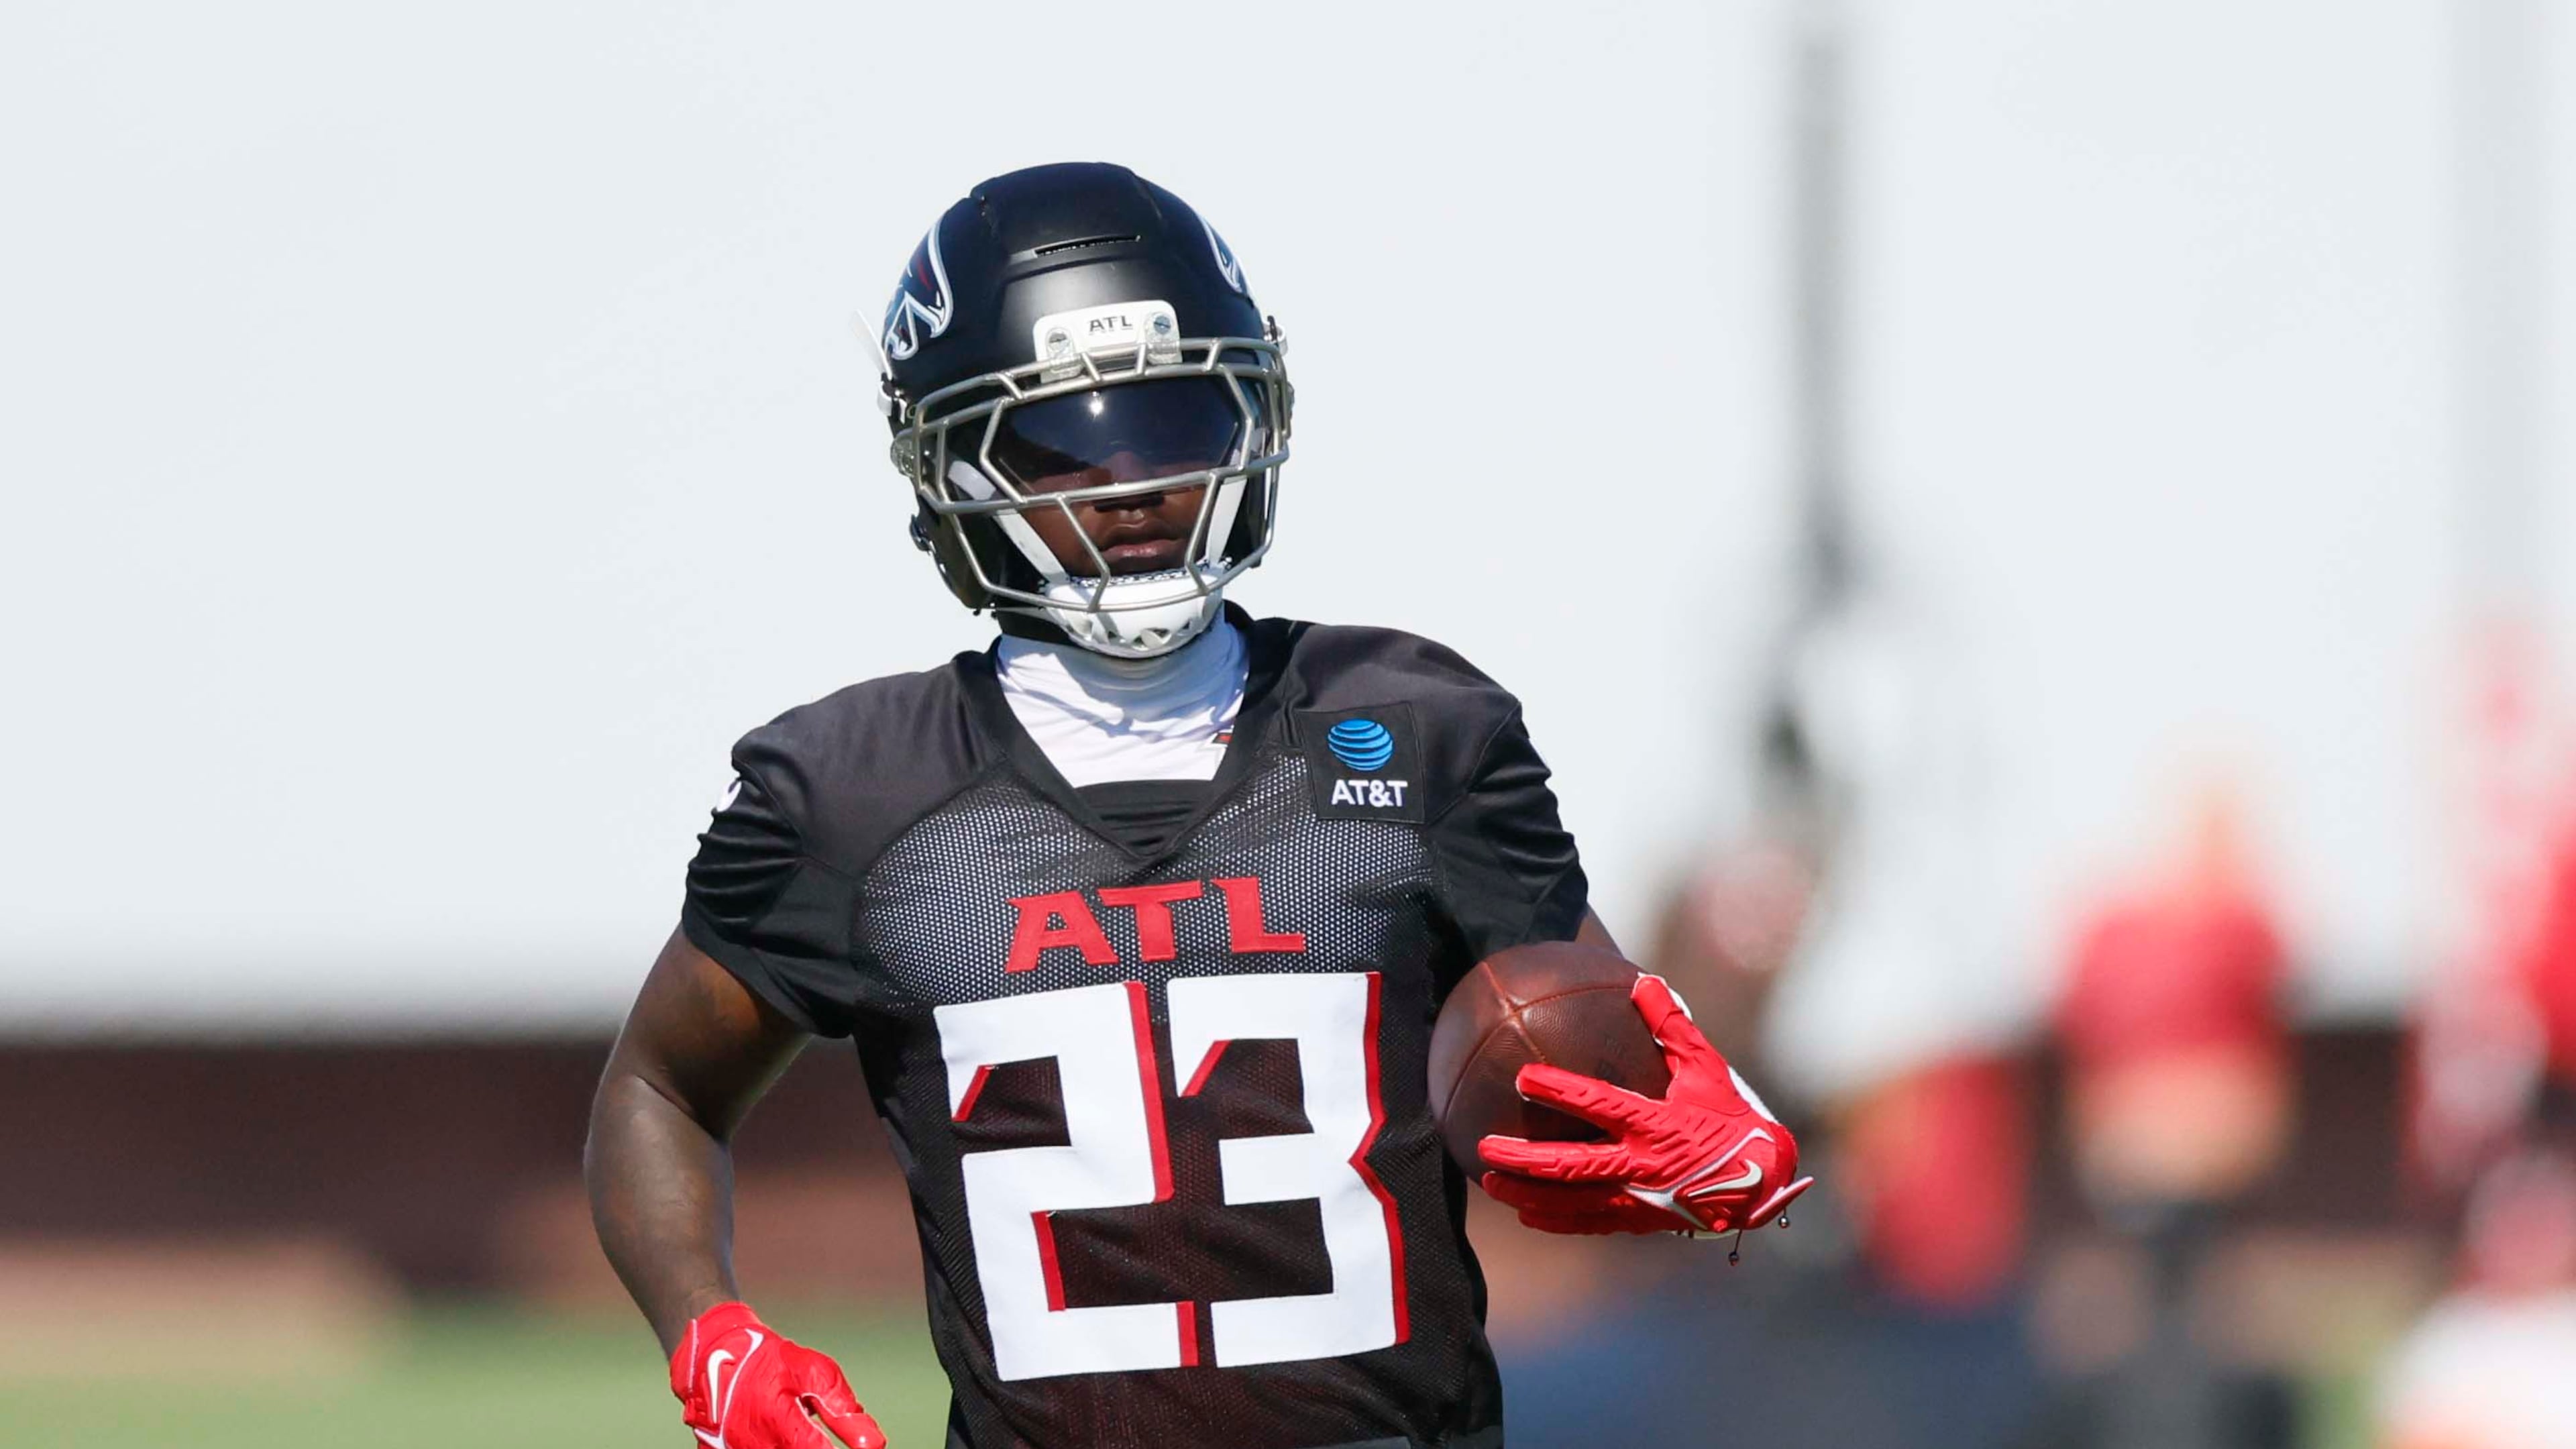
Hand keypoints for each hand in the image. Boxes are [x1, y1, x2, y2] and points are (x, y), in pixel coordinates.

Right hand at [671, 1301, 887, 1448]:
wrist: (714, 1356)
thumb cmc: (767, 1360)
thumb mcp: (814, 1371)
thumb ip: (841, 1408)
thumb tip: (872, 1443)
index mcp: (779, 1421)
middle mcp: (754, 1444)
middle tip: (822, 1436)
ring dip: (794, 1447)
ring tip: (802, 1433)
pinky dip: (776, 1446)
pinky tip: (785, 1437)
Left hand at [1479, 973, 1811, 1237]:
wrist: (1761, 1183)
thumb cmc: (1730, 1118)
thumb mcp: (1707, 1068)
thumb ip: (1672, 1027)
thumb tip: (1644, 981)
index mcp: (1654, 1124)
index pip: (1598, 1103)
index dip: (1558, 1090)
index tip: (1521, 1077)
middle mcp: (1640, 1165)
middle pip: (1569, 1166)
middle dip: (1522, 1159)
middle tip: (1484, 1147)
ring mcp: (1637, 1199)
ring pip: (1570, 1202)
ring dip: (1526, 1195)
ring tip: (1489, 1184)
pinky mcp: (1639, 1221)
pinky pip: (1589, 1224)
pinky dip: (1555, 1220)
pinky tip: (1527, 1215)